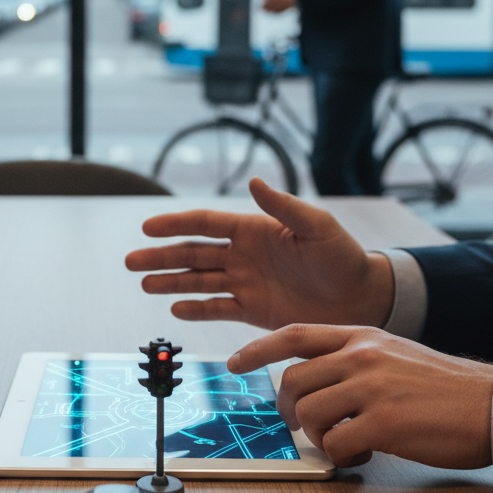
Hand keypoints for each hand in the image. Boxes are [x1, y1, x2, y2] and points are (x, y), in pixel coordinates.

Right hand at [125, 178, 393, 329]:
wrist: (362, 298)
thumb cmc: (342, 257)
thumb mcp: (316, 226)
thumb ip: (283, 207)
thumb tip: (254, 181)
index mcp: (254, 230)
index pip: (206, 224)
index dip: (176, 225)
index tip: (148, 227)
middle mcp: (243, 255)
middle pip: (193, 254)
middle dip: (161, 256)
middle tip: (130, 260)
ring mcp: (246, 283)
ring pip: (198, 281)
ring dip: (170, 281)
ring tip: (144, 282)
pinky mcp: (253, 311)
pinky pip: (217, 308)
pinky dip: (196, 309)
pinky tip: (176, 308)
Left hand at [228, 324, 492, 469]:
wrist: (491, 404)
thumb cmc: (442, 387)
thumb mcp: (392, 354)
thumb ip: (352, 361)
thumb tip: (310, 385)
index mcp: (361, 336)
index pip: (294, 335)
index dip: (257, 349)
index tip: (234, 363)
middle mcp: (361, 356)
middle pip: (291, 381)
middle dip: (287, 409)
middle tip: (303, 426)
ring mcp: (371, 388)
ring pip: (307, 413)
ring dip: (317, 436)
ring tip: (343, 442)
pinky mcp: (383, 423)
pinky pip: (336, 443)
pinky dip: (340, 457)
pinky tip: (362, 455)